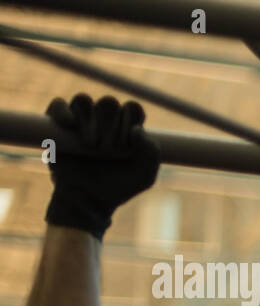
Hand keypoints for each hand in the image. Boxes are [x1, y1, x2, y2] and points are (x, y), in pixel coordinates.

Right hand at [45, 94, 159, 239]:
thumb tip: (137, 130)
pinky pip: (59, 105)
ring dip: (90, 122)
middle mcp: (103, 119)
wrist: (89, 201)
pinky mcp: (57, 125)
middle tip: (109, 150)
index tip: (129, 144)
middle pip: (109, 103)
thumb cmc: (117, 187)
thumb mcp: (144, 176)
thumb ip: (151, 153)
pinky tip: (71, 126)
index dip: (132, 121)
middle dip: (111, 126)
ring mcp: (80, 120)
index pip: (132, 108)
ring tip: (92, 147)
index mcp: (127, 127)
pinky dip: (64, 112)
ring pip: (84, 100)